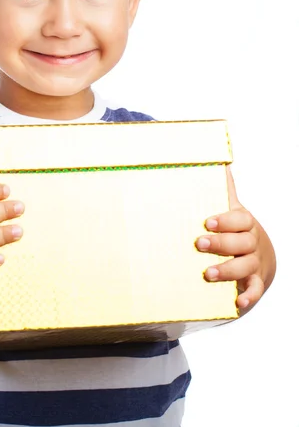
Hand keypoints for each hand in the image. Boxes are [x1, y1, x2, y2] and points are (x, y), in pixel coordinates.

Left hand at [195, 166, 271, 310]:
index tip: (207, 221)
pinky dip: (248, 296)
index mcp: (244, 223)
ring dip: (228, 271)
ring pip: (245, 267)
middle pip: (240, 242)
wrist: (262, 256)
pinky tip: (237, 301)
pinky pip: (255, 290)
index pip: (240, 219)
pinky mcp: (255, 282)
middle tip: (199, 243)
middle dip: (220, 244)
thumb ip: (225, 189)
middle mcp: (251, 242)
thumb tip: (221, 161)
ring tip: (208, 274)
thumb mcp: (233, 209)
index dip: (225, 220)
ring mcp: (254, 263)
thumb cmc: (238, 229)